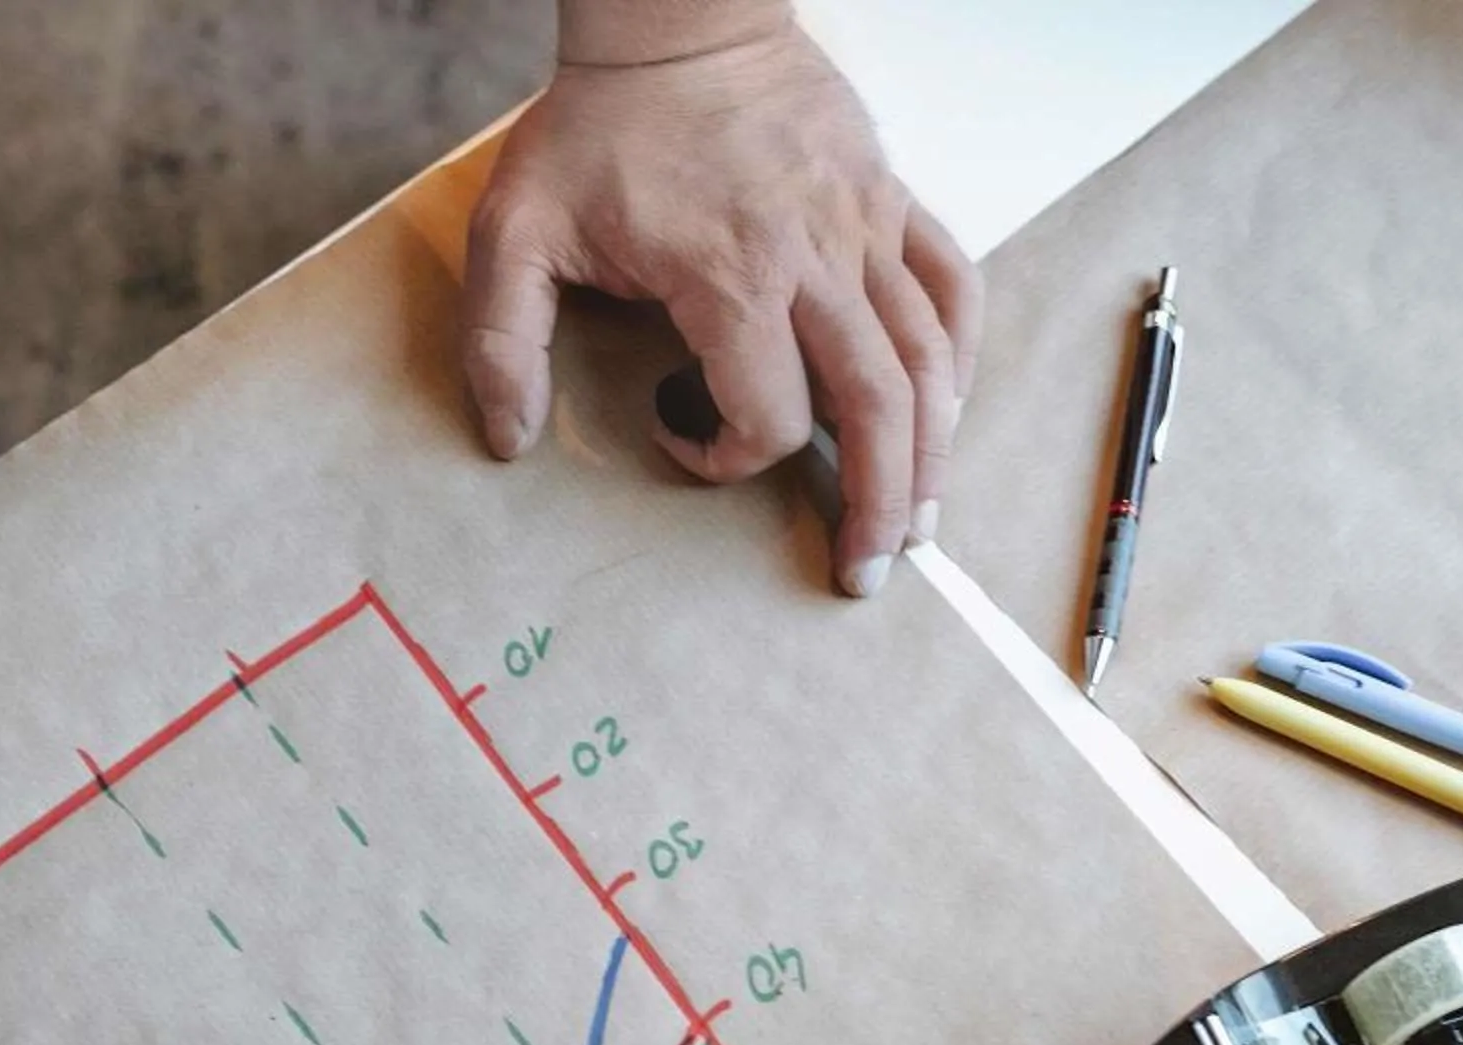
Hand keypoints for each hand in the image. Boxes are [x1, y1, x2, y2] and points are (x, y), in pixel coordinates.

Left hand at [462, 20, 982, 596]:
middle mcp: (815, 258)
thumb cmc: (601, 126)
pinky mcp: (890, 198)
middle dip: (876, 503)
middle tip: (868, 571)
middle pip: (876, 406)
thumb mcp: (517, 229)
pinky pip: (951, 287)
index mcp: (730, 275)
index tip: (682, 437)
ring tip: (920, 522)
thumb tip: (507, 438)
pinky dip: (959, 358)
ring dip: (932, 451)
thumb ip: (503, 340)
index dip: (726, 457)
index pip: (766, 414)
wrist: (678, 23)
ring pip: (928, 359)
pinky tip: (948, 410)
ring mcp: (864, 226)